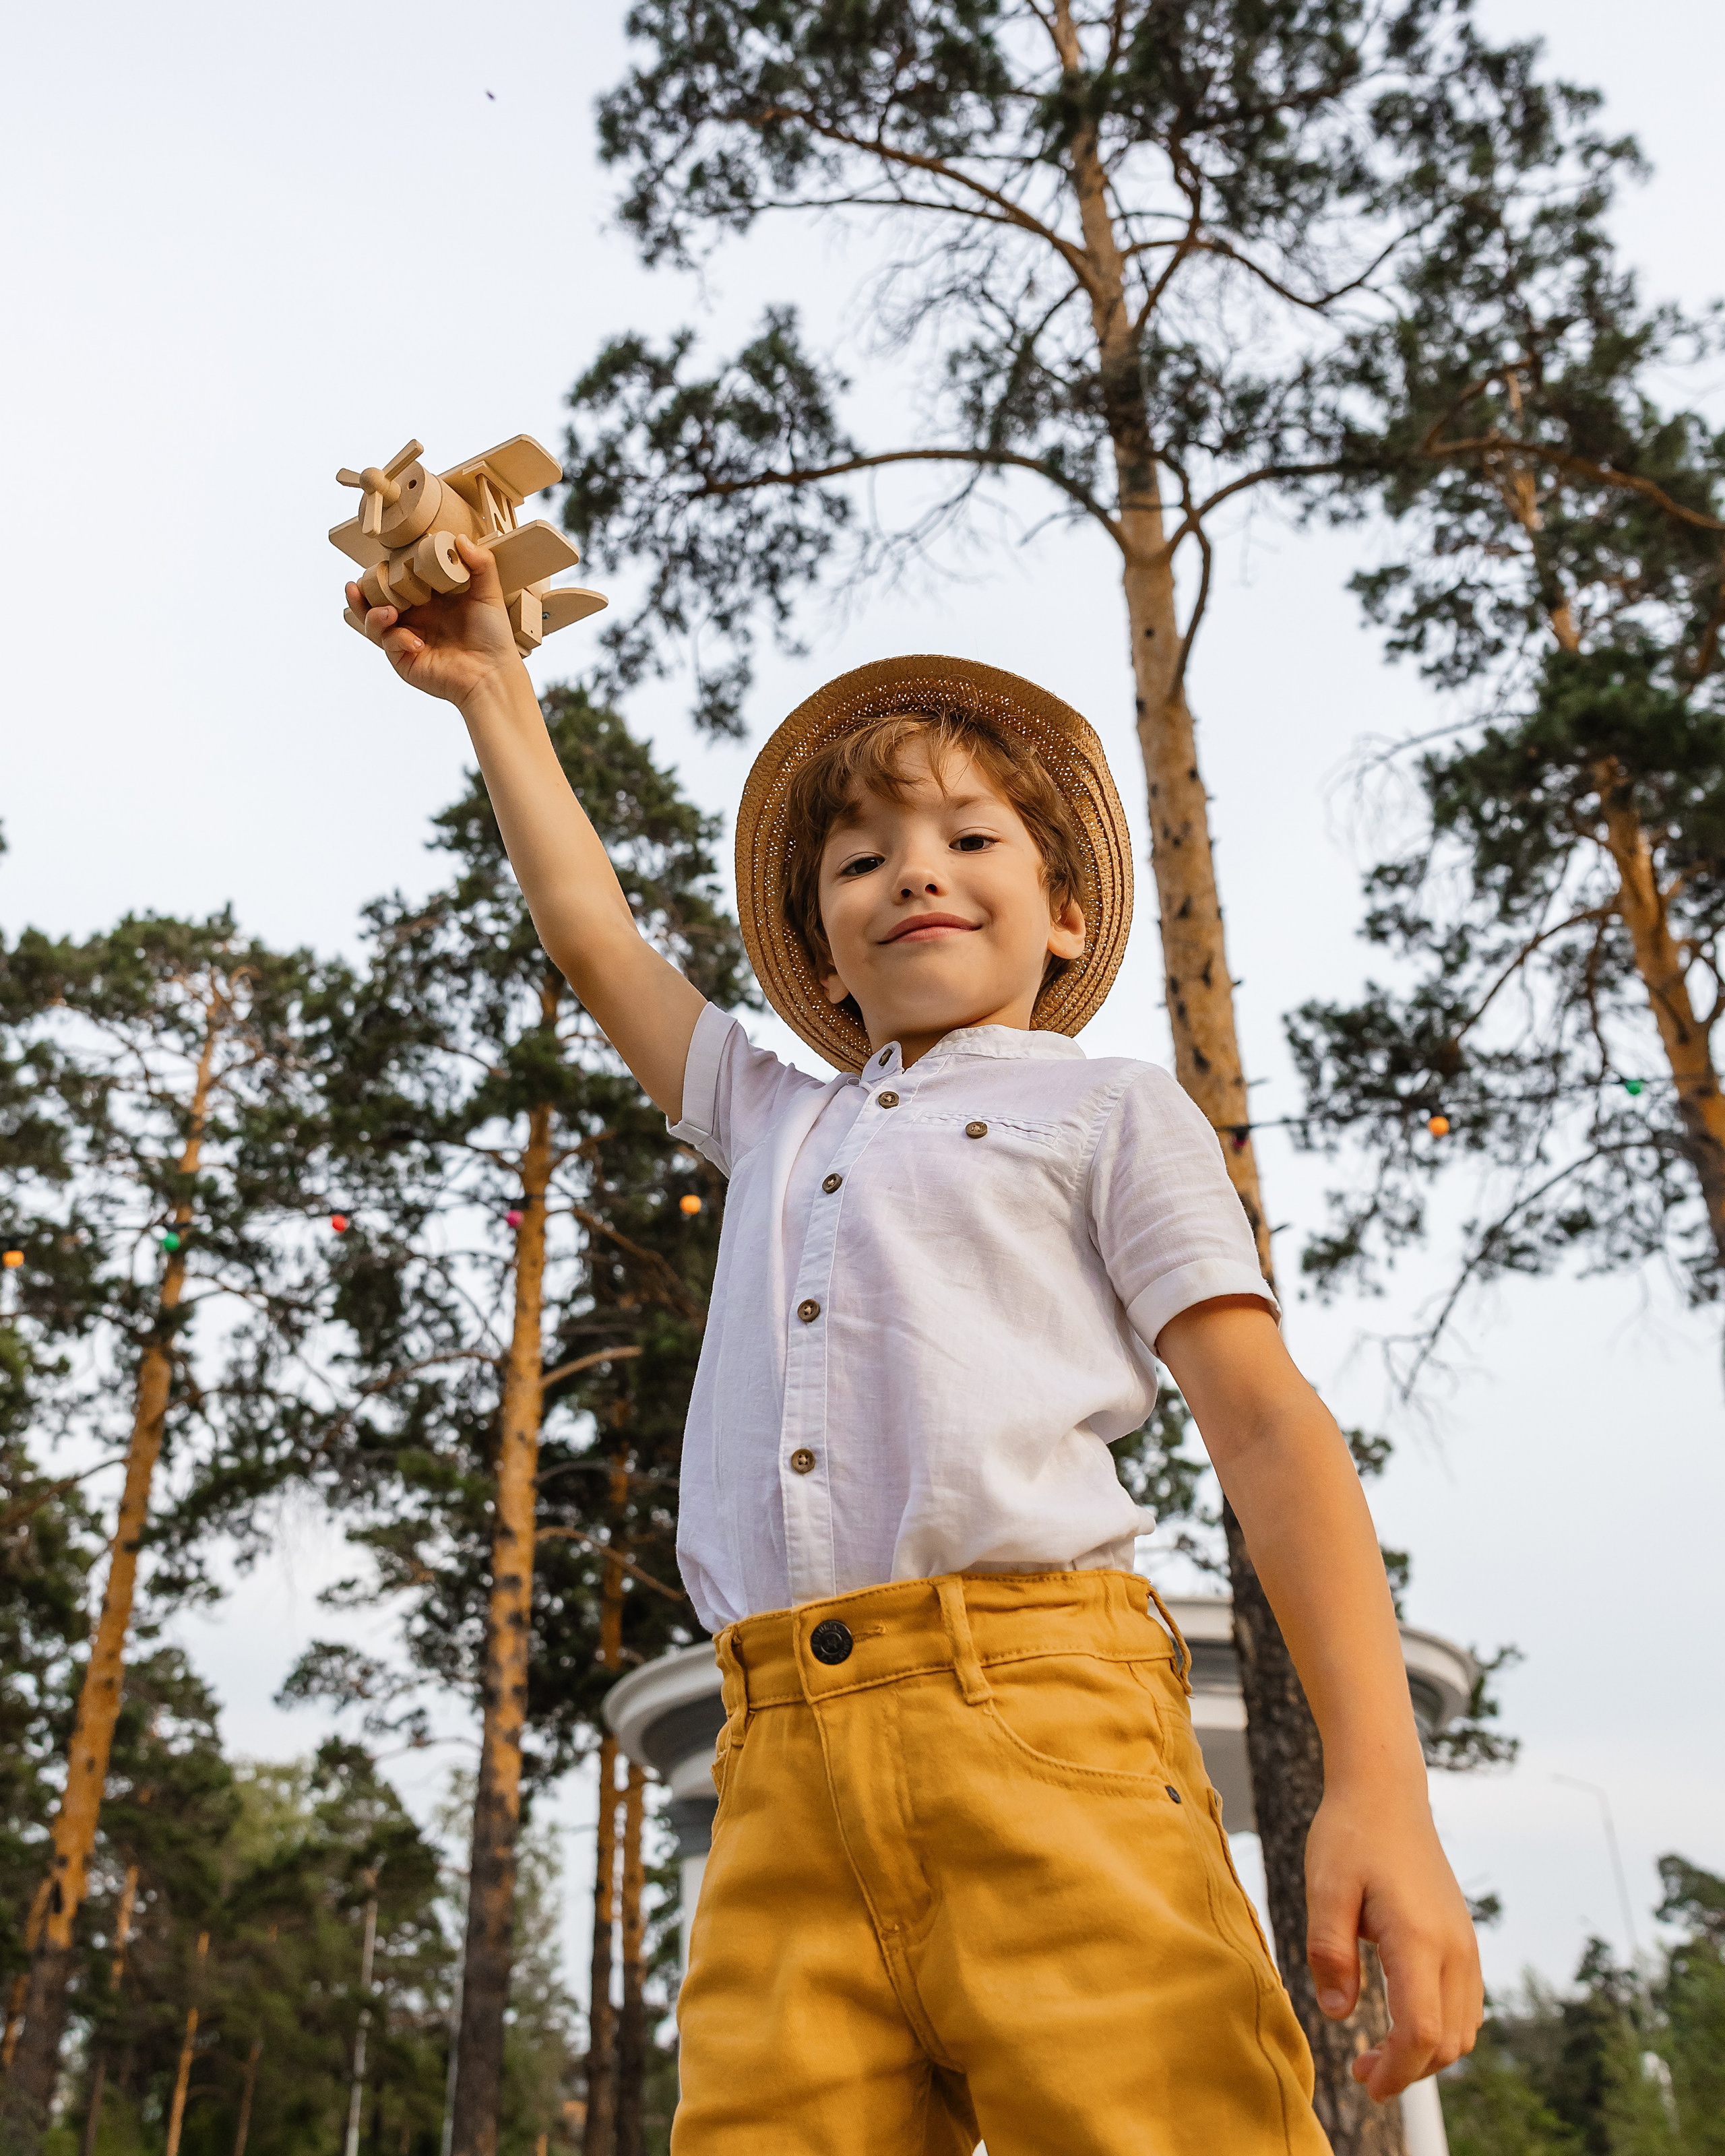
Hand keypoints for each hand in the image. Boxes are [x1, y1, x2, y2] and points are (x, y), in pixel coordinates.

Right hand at [344, 535, 522, 712]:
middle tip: (357, 584)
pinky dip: (397, 639)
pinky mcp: (404, 660)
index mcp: (429, 599)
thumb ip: (480, 564)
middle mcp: (414, 617)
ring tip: (386, 612)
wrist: (493, 673)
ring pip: (373, 622)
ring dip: (372, 614)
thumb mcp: (488, 594)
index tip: (380, 559)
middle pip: (376, 600)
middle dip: (363, 592)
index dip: (386, 570)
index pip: (399, 579)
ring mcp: (406, 638)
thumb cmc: (493, 637)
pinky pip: (389, 644)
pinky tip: (417, 642)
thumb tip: (459, 538)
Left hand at [1305, 1786, 1483, 2099]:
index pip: (1420, 2031)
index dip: (1396, 2071)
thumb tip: (1337, 2016)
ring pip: (1463, 2029)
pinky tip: (1400, 2022)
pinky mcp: (1463, 1939)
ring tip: (1375, 2052)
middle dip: (1407, 2071)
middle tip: (1358, 2070)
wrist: (1386, 1794)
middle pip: (1447, 2041)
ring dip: (1425, 2054)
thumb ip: (1329, 1951)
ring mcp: (1465, 1944)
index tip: (1363, 2084)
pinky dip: (1439, 2030)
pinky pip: (1466, 2006)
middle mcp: (1455, 1947)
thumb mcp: (1325, 1887)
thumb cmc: (1350, 1835)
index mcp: (1419, 1937)